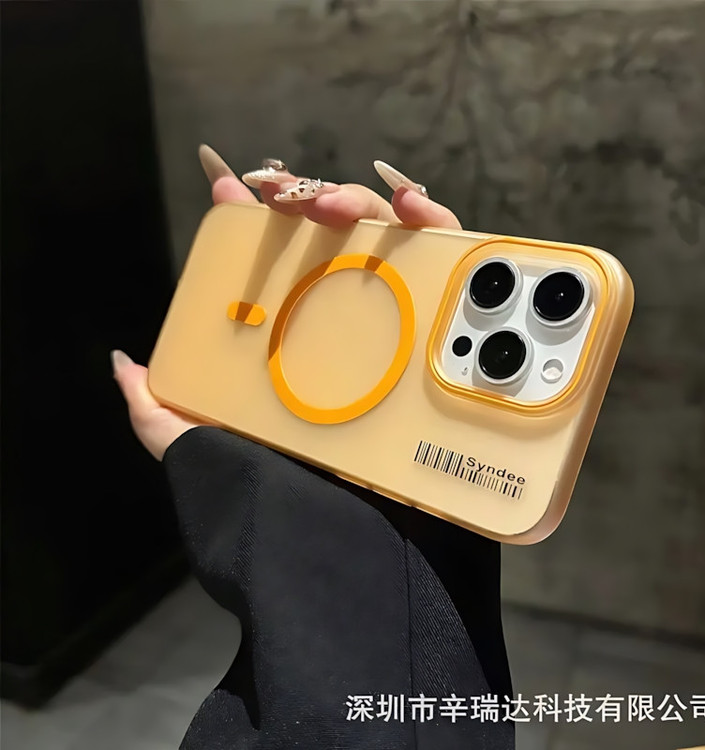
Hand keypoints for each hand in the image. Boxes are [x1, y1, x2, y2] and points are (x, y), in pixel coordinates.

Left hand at [113, 147, 461, 459]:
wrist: (339, 540)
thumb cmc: (267, 493)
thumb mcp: (195, 446)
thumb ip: (153, 411)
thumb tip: (124, 363)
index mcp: (297, 346)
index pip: (282, 267)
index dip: (260, 220)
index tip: (237, 188)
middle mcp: (349, 333)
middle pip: (339, 245)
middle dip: (317, 202)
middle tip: (295, 200)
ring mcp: (397, 334)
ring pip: (391, 245)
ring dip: (367, 205)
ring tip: (337, 203)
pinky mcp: (440, 343)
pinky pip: (449, 273)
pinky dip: (435, 226)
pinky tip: (410, 210)